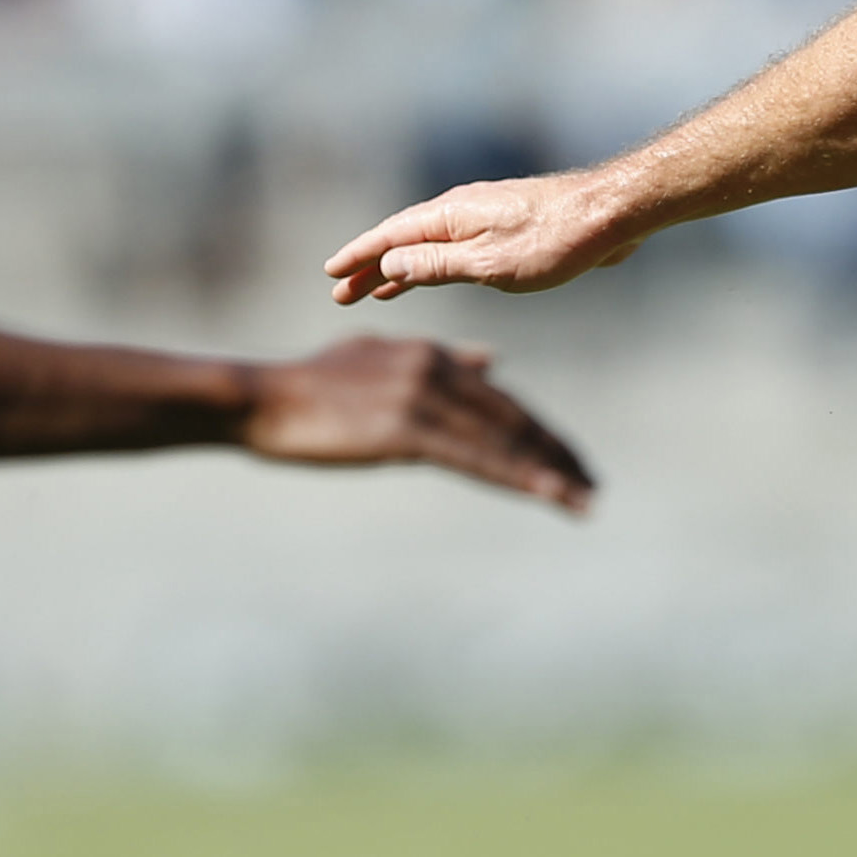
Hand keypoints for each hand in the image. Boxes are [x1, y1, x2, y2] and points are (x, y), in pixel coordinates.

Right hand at [243, 335, 596, 510]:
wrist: (261, 399)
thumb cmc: (311, 387)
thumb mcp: (380, 360)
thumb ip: (440, 361)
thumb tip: (493, 361)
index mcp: (433, 356)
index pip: (502, 400)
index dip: (541, 433)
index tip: (572, 460)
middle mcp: (437, 369)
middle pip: (513, 419)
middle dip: (557, 455)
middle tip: (594, 485)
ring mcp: (423, 398)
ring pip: (500, 441)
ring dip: (548, 474)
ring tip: (582, 501)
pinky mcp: (405, 429)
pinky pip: (474, 459)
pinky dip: (515, 478)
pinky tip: (547, 497)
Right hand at [323, 172, 632, 306]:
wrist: (610, 215)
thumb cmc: (555, 240)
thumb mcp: (490, 263)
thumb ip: (438, 265)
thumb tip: (389, 264)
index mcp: (450, 215)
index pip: (390, 237)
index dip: (358, 256)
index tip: (330, 274)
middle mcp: (460, 210)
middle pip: (402, 241)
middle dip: (369, 266)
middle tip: (340, 293)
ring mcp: (482, 218)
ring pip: (427, 245)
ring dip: (398, 268)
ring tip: (372, 291)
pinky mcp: (503, 229)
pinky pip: (451, 248)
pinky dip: (429, 265)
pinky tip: (426, 278)